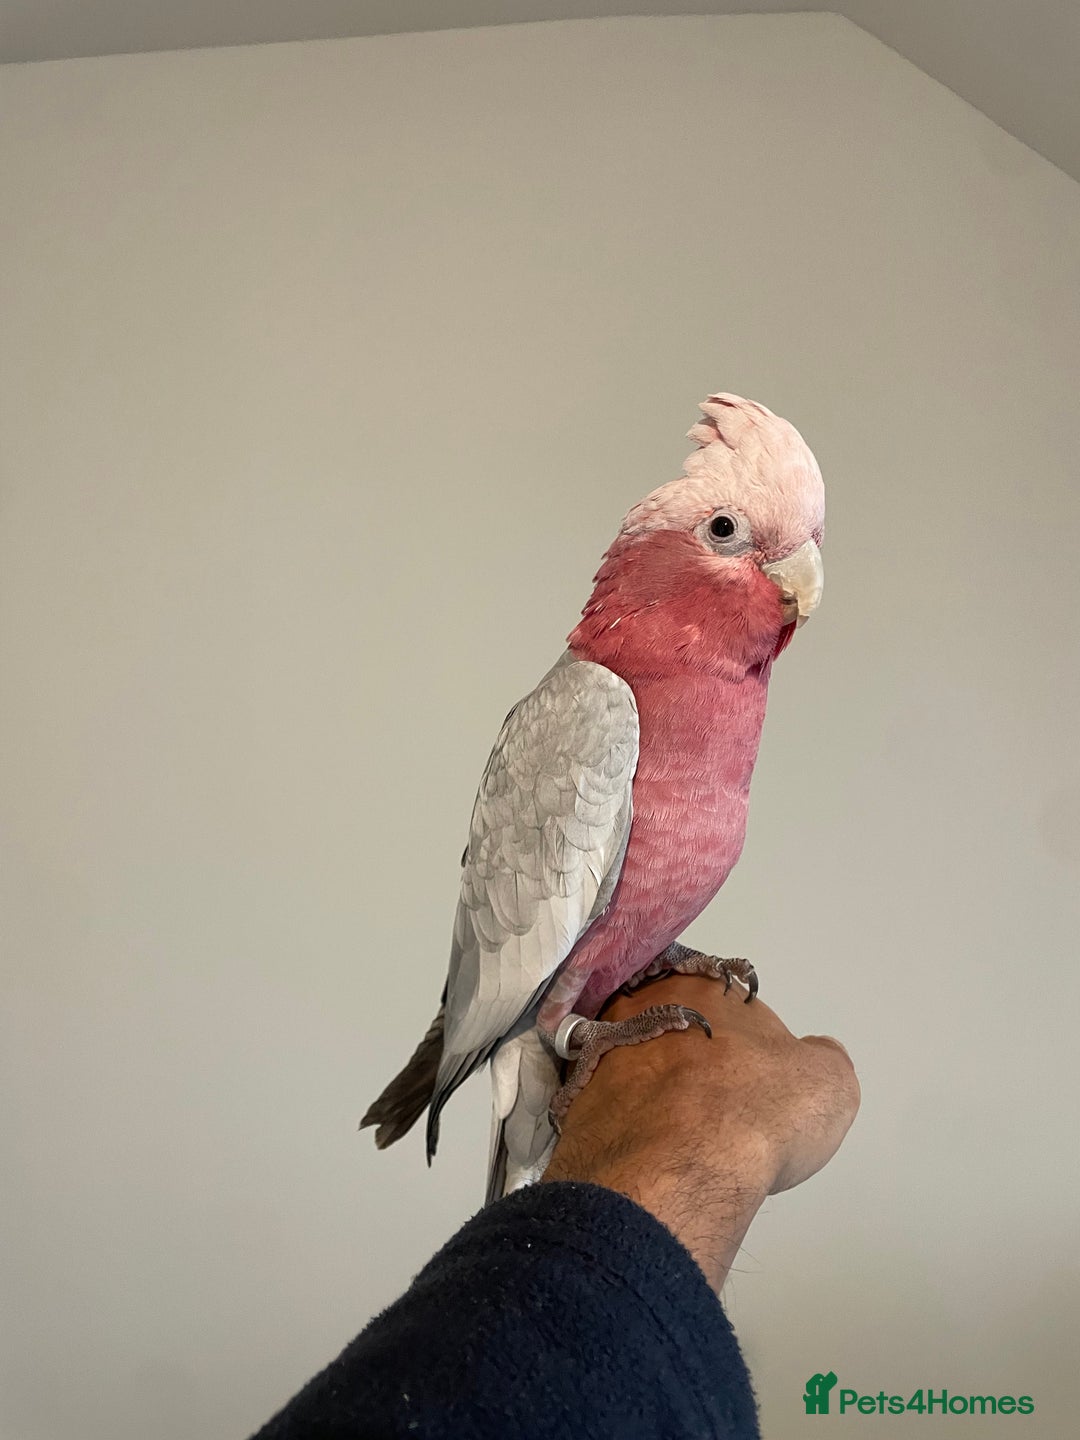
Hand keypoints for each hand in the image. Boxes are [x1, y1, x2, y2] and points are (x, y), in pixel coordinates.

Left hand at [542, 973, 859, 1290]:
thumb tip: (811, 1060)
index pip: (722, 1003)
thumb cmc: (757, 1111)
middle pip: (672, 1033)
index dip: (743, 1045)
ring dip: (654, 1099)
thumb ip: (819, 1060)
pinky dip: (627, 1131)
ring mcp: (599, 1056)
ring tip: (682, 1144)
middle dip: (692, 1068)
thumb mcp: (828, 1080)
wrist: (676, 1166)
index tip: (752, 1085)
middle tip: (716, 1115)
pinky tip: (651, 1159)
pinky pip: (606, 1112)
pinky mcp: (573, 1106)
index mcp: (701, 987)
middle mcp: (640, 1009)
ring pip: (633, 1072)